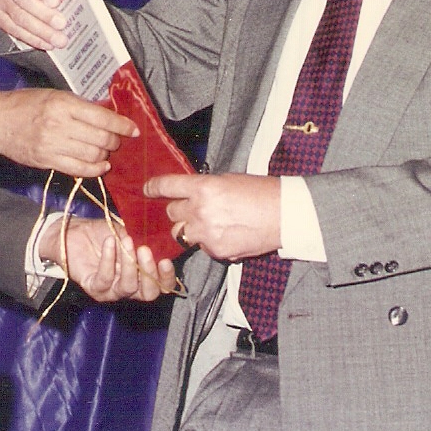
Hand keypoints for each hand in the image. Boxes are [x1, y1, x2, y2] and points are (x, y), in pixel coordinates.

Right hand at [0, 88, 137, 176]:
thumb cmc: (27, 103)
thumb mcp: (55, 95)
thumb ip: (80, 106)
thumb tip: (107, 116)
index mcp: (64, 104)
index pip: (102, 117)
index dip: (122, 125)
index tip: (133, 130)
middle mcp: (60, 125)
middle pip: (101, 138)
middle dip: (115, 141)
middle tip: (117, 139)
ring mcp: (53, 145)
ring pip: (93, 156)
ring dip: (105, 155)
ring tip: (106, 151)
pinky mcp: (47, 161)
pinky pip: (78, 170)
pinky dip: (94, 170)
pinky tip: (100, 165)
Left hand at [38, 217, 176, 301]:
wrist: (74, 232)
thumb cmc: (103, 233)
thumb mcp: (127, 232)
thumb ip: (143, 239)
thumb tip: (159, 240)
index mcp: (142, 275)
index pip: (162, 286)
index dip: (167, 277)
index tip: (166, 260)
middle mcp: (129, 287)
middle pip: (148, 293)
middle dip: (149, 272)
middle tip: (144, 250)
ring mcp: (111, 290)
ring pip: (127, 287)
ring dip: (129, 264)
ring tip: (125, 241)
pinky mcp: (93, 287)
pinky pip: (105, 278)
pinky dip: (108, 259)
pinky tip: (109, 242)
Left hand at [144, 173, 280, 260]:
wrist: (283, 214)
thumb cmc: (260, 192)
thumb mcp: (228, 180)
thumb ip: (204, 188)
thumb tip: (189, 193)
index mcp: (203, 187)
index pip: (167, 186)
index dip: (154, 187)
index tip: (147, 189)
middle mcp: (200, 210)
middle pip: (172, 213)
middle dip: (179, 211)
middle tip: (192, 209)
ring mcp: (207, 233)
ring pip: (182, 233)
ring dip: (190, 228)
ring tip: (209, 224)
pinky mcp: (217, 251)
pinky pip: (202, 247)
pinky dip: (209, 242)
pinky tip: (226, 234)